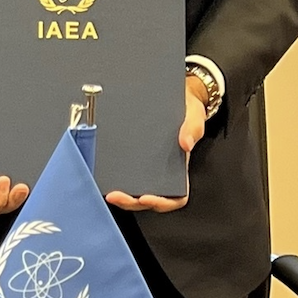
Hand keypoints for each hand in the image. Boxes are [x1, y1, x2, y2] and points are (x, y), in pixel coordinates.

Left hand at [105, 76, 206, 213]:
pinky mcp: (134, 154)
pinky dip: (115, 175)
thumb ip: (192, 129)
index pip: (176, 197)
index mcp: (180, 169)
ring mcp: (147, 165)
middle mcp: (163, 172)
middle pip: (148, 197)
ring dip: (122, 194)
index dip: (162, 202)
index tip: (147, 197)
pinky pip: (125, 170)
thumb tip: (186, 143)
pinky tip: (103, 171)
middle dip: (132, 201)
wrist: (178, 95)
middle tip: (115, 196)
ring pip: (135, 188)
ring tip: (107, 190)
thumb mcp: (195, 116)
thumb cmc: (188, 109)